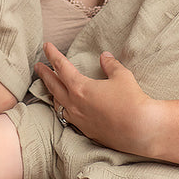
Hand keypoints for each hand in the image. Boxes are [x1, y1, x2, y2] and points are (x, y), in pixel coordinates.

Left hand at [33, 42, 161, 156]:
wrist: (141, 130)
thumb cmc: (132, 100)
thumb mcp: (122, 76)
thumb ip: (110, 65)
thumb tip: (105, 56)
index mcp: (80, 87)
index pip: (61, 67)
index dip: (53, 55)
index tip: (46, 46)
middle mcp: (74, 104)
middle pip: (53, 86)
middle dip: (44, 74)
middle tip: (37, 66)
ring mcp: (78, 119)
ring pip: (58, 104)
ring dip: (52, 93)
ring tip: (49, 87)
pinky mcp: (86, 131)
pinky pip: (68, 117)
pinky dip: (63, 108)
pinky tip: (66, 108)